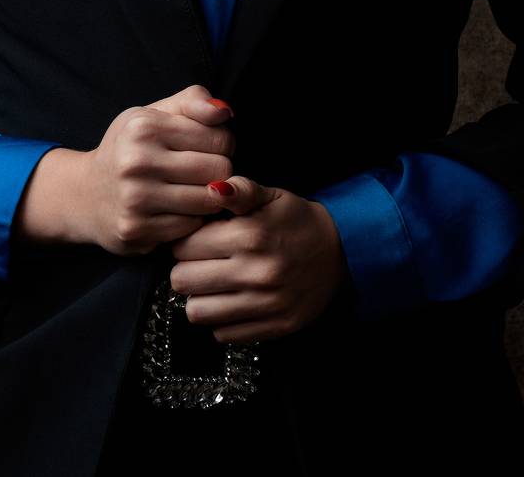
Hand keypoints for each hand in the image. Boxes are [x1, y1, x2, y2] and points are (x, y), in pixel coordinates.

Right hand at [49, 84, 237, 255]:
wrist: (85, 194)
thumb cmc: (130, 148)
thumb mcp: (154, 113)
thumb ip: (193, 101)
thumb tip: (225, 112)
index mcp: (144, 126)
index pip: (220, 138)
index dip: (221, 144)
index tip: (206, 149)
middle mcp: (137, 161)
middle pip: (219, 170)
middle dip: (218, 172)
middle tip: (201, 172)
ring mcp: (135, 198)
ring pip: (209, 201)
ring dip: (207, 198)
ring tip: (191, 190)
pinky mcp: (136, 229)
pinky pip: (191, 227)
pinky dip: (190, 220)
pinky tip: (174, 211)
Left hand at [168, 175, 349, 343]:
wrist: (341, 252)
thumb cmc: (297, 220)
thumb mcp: (271, 196)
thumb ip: (240, 190)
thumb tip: (210, 188)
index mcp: (250, 235)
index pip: (183, 246)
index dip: (185, 241)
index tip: (196, 240)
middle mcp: (255, 273)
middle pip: (182, 281)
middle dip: (186, 269)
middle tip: (201, 262)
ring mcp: (265, 305)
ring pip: (196, 312)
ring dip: (199, 298)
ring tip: (212, 284)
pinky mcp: (274, 328)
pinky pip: (222, 334)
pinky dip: (221, 320)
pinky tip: (232, 301)